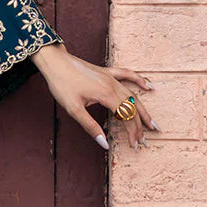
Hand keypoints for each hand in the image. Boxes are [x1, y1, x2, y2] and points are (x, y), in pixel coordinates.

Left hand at [30, 42, 156, 150]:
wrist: (55, 62)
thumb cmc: (62, 85)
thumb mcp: (73, 109)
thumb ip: (90, 126)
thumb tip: (104, 143)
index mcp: (106, 95)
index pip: (126, 117)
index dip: (132, 131)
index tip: (134, 144)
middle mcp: (113, 85)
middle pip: (132, 107)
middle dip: (139, 125)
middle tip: (144, 139)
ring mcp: (111, 77)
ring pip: (132, 94)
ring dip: (143, 110)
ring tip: (151, 123)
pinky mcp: (107, 72)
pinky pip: (128, 75)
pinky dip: (140, 81)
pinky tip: (149, 86)